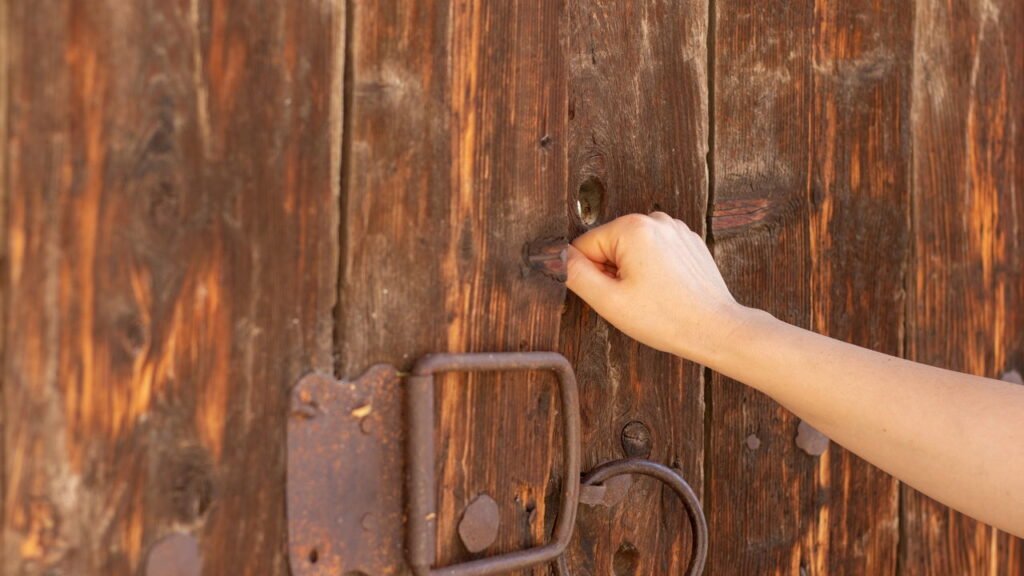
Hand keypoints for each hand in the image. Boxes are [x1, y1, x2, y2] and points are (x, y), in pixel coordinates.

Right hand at [566, 213, 741, 362]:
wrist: (715, 328)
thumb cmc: (666, 318)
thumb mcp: (608, 301)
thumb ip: (575, 274)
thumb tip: (556, 258)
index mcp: (632, 227)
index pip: (586, 246)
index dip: (592, 276)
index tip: (613, 296)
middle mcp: (655, 219)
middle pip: (609, 245)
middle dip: (613, 273)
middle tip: (633, 300)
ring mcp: (675, 228)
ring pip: (632, 250)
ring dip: (632, 272)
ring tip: (652, 296)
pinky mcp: (688, 242)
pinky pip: (655, 252)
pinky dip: (654, 270)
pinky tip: (667, 291)